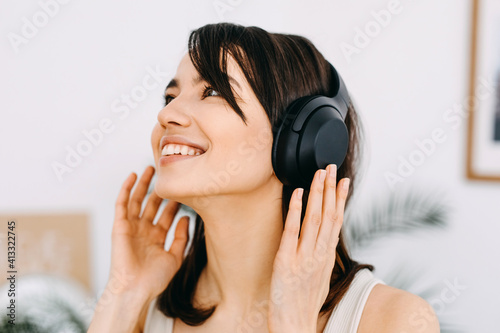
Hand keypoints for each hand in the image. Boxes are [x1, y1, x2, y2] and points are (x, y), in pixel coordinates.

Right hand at [106, 165, 189, 302]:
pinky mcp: (120, 226)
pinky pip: (122, 203)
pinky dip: (126, 189)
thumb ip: (182, 236)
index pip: (167, 215)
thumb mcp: (175, 256)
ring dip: (144, 184)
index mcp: (157, 238)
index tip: (185, 189)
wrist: (135, 289)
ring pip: (138, 200)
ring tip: (152, 168)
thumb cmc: (154, 279)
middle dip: (160, 189)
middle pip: (153, 204)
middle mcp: (144, 230)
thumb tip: (186, 217)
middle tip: (168, 173)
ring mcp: (132, 227)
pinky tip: (133, 176)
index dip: (175, 202)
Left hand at [268, 164, 349, 332]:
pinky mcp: (285, 261)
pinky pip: (291, 232)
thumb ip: (322, 255)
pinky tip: (296, 194)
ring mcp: (303, 257)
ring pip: (314, 219)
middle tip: (332, 167)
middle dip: (330, 189)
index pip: (336, 221)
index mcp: (326, 256)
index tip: (343, 181)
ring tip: (320, 174)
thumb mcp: (320, 276)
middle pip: (328, 215)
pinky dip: (295, 211)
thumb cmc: (305, 303)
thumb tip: (324, 238)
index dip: (340, 199)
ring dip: (317, 194)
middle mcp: (318, 254)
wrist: (295, 325)